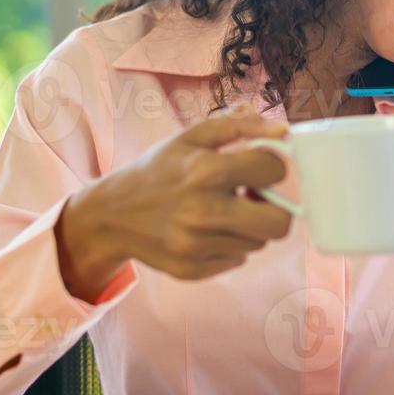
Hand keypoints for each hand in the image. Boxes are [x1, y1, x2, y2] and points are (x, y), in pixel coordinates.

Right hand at [55, 104, 292, 298]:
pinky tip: (207, 230)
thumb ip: (236, 126)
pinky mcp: (192, 269)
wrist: (110, 214)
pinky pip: (237, 259)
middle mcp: (203, 211)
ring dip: (249, 225)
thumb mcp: (190, 137)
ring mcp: (197, 245)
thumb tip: (282, 130)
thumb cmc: (157, 170)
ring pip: (258, 242)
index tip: (256, 168)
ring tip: (223, 210)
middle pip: (279, 224)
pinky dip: (229, 244)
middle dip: (275, 208)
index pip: (273, 170)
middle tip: (255, 198)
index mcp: (205, 171)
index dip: (270, 166)